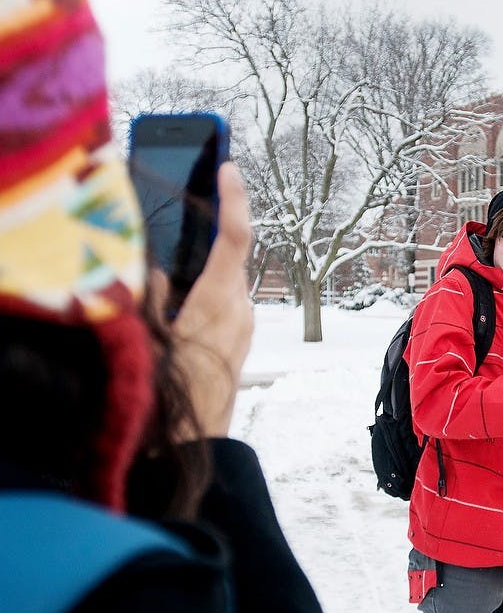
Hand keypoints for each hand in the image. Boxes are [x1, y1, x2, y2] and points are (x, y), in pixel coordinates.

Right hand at [171, 162, 253, 438]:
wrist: (193, 446)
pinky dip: (208, 285)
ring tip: (178, 248)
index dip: (233, 197)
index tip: (228, 166)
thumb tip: (157, 268)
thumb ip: (152, 294)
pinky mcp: (237, 342)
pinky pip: (225, 300)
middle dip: (214, 224)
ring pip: (227, 278)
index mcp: (220, 301)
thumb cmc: (170, 393)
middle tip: (196, 196)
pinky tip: (181, 295)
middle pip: (232, 253)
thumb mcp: (149, 335)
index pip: (235, 237)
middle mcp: (240, 310)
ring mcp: (243, 328)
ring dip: (207, 258)